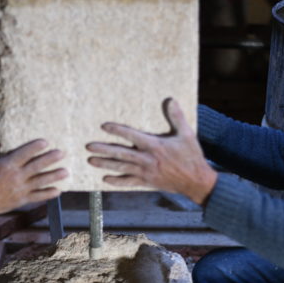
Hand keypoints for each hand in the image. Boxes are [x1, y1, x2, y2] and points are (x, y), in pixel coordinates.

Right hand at [0, 138, 67, 216]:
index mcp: (7, 165)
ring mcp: (20, 189)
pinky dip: (48, 194)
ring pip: (40, 181)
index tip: (45, 142)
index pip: (24, 154)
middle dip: (50, 159)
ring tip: (66, 171)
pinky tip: (58, 191)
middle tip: (62, 153)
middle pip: (36, 166)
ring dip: (54, 176)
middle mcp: (16, 176)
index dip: (35, 147)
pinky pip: (38, 196)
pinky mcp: (22, 199)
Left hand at [86, 98, 217, 204]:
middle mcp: (147, 159)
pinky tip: (105, 179)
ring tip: (90, 160)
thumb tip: (170, 100)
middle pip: (121, 154)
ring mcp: (146, 172)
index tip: (104, 126)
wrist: (196, 181)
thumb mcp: (186, 134)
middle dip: (104, 150)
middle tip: (88, 146)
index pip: (132, 136)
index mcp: (155, 146)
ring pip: (121, 168)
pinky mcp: (147, 182)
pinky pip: (128, 182)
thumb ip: (177, 117)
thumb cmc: (191, 156)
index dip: (117, 130)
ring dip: (105, 164)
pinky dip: (116, 181)